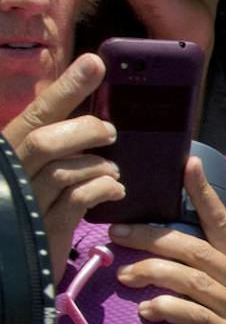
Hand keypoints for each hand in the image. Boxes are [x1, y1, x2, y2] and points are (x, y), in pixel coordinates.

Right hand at [1, 54, 121, 255]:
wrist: (16, 262)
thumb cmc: (36, 206)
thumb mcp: (44, 170)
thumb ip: (61, 145)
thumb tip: (100, 120)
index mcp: (12, 149)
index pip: (39, 111)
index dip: (67, 86)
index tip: (96, 62)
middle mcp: (14, 170)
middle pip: (46, 137)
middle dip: (85, 130)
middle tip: (111, 132)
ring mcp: (27, 199)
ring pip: (63, 169)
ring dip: (98, 165)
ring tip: (113, 171)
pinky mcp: (46, 227)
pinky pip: (77, 200)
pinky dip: (101, 190)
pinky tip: (115, 190)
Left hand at [110, 157, 225, 323]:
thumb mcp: (224, 295)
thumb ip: (203, 269)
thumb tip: (156, 239)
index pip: (222, 223)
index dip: (204, 193)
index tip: (186, 163)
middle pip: (196, 248)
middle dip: (152, 237)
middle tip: (116, 233)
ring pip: (192, 278)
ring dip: (152, 272)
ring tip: (124, 275)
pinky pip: (194, 313)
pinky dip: (166, 307)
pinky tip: (147, 310)